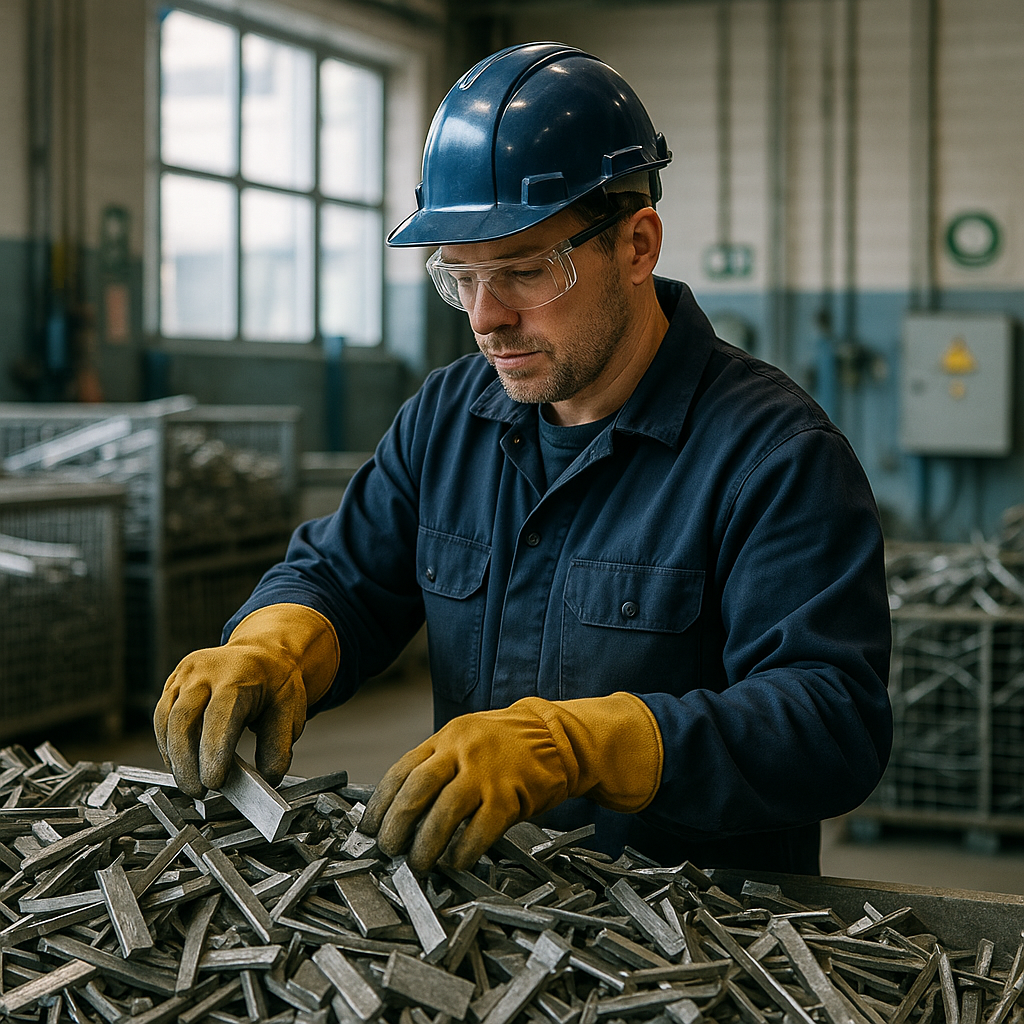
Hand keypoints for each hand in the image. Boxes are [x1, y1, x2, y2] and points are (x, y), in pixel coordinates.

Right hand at [153, 604, 338, 795]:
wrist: (262, 651)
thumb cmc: (275, 681)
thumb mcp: (290, 710)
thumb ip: (278, 746)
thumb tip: (266, 779)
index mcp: (238, 675)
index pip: (219, 716)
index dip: (212, 752)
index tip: (214, 782)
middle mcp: (205, 671)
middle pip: (183, 719)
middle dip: (186, 762)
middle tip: (198, 791)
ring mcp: (185, 675)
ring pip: (166, 719)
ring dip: (173, 756)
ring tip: (190, 782)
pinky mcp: (173, 682)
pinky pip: (161, 716)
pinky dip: (167, 744)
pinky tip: (180, 762)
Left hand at [361, 693, 662, 871]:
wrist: (558, 738)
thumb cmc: (507, 744)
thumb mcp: (467, 739)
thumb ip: (437, 764)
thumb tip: (401, 807)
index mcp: (447, 737)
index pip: (401, 770)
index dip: (381, 803)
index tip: (369, 828)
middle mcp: (463, 752)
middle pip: (416, 791)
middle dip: (396, 825)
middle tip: (388, 850)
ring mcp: (487, 774)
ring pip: (443, 814)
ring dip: (425, 845)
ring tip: (418, 863)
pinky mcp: (510, 797)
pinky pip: (478, 832)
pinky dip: (462, 852)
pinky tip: (455, 863)